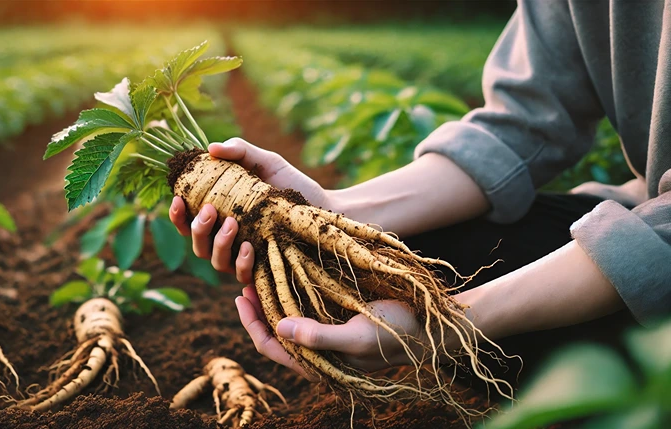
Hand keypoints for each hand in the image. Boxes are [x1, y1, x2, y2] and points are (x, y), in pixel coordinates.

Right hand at [169, 138, 330, 282]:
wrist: (325, 205)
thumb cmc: (291, 185)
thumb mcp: (266, 162)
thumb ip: (240, 151)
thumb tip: (211, 148)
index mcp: (221, 216)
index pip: (188, 220)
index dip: (177, 214)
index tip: (177, 199)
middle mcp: (227, 239)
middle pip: (197, 243)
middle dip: (197, 228)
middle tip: (210, 210)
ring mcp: (243, 257)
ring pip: (215, 260)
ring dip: (218, 244)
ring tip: (232, 224)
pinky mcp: (262, 270)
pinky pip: (241, 274)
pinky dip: (241, 262)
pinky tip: (248, 248)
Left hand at [235, 286, 425, 379]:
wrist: (428, 328)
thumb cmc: (394, 334)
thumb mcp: (357, 336)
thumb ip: (319, 336)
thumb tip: (279, 327)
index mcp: (317, 362)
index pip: (271, 346)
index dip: (251, 324)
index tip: (241, 296)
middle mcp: (316, 351)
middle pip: (274, 332)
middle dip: (258, 309)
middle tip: (245, 280)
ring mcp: (326, 335)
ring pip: (288, 319)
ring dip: (273, 299)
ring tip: (260, 274)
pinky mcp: (337, 320)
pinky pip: (306, 309)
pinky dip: (292, 293)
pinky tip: (287, 274)